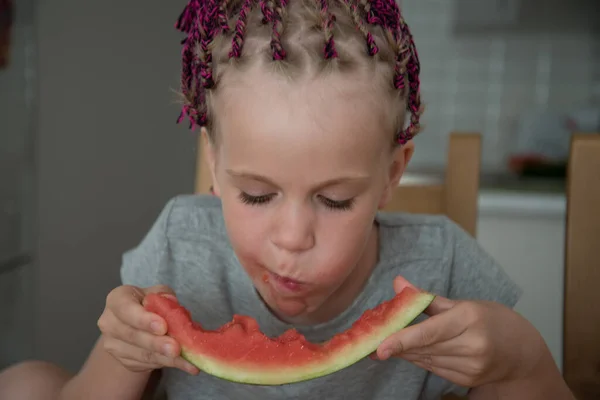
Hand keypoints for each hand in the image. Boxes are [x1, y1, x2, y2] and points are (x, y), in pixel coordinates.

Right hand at [97, 285, 198, 374]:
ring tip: (186, 360)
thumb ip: (164, 295)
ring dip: (165, 358)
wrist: (137, 324)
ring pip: (141, 354)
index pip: (126, 309)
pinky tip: (184, 364)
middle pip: (133, 335)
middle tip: (176, 348)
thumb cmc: (148, 304)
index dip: (144, 319)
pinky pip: (146, 364)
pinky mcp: (124, 360)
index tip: (163, 327)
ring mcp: (114, 344)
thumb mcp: (157, 292)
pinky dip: (167, 364)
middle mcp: (109, 322)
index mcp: (117, 300)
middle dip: (156, 343)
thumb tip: (171, 302)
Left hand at [373, 277, 545, 387]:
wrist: (521, 351)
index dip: (402, 340)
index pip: (429, 332)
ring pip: (426, 359)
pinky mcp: (468, 379)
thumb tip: (398, 282)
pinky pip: (434, 369)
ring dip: (406, 352)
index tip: (380, 347)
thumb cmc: (489, 320)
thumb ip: (426, 298)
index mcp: (468, 318)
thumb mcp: (462, 304)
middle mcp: (472, 344)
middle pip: (424, 347)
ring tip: (391, 343)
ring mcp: (471, 365)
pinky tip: (412, 352)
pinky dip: (420, 359)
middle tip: (376, 339)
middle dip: (397, 344)